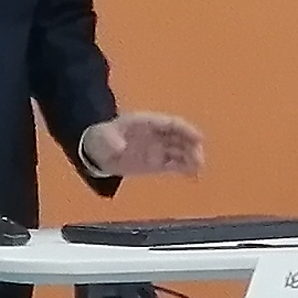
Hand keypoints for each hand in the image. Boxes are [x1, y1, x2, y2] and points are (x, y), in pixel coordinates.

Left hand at [78, 113, 206, 182]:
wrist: (98, 153)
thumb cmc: (102, 139)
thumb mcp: (103, 137)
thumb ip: (111, 141)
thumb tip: (120, 148)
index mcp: (147, 122)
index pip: (171, 123)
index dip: (186, 129)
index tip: (198, 138)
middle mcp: (157, 134)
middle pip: (181, 137)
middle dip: (192, 146)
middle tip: (198, 159)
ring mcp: (159, 148)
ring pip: (181, 151)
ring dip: (192, 158)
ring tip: (198, 169)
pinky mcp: (158, 163)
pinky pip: (176, 165)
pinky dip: (186, 169)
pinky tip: (194, 175)